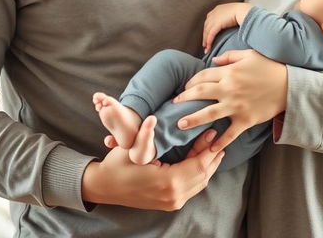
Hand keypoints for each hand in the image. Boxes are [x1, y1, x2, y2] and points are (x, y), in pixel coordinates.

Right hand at [81, 129, 223, 209]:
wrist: (104, 187)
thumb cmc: (117, 165)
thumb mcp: (131, 148)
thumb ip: (145, 134)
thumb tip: (152, 118)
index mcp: (167, 182)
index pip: (199, 165)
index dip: (208, 148)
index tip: (213, 131)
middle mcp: (173, 196)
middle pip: (203, 175)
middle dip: (212, 156)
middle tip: (218, 137)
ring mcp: (171, 202)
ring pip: (200, 183)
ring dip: (208, 165)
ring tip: (214, 147)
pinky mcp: (169, 203)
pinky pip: (192, 187)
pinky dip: (199, 173)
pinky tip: (201, 160)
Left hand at [173, 49, 287, 151]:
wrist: (289, 85)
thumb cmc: (269, 67)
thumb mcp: (248, 55)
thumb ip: (228, 57)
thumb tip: (212, 60)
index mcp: (229, 73)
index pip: (203, 76)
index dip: (191, 81)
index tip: (185, 86)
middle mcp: (229, 89)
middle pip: (200, 93)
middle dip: (184, 98)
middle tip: (173, 104)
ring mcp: (236, 106)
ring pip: (209, 114)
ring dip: (193, 119)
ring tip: (179, 124)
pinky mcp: (245, 120)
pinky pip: (230, 133)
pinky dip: (220, 142)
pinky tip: (211, 148)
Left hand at [203, 3, 250, 52]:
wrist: (244, 11)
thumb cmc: (243, 12)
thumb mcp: (233, 13)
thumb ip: (228, 18)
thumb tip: (229, 24)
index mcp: (218, 9)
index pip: (209, 20)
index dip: (208, 28)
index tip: (207, 35)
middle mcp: (214, 12)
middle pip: (206, 26)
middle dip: (205, 36)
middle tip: (205, 44)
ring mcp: (214, 18)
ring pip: (207, 31)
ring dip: (206, 41)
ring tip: (206, 49)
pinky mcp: (217, 24)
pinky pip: (211, 34)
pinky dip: (209, 41)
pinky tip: (209, 47)